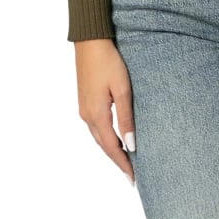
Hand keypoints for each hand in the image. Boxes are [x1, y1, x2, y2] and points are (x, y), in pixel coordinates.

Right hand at [74, 38, 136, 186]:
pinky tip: (115, 137)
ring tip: (127, 159)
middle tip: (132, 174)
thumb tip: (131, 145)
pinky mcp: (85, 100)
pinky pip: (96, 127)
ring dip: (112, 149)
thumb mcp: (122, 88)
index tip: (134, 178)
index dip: (123, 163)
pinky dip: (106, 137)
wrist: (90, 40)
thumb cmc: (109, 60)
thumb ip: (126, 117)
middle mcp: (87, 115)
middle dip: (118, 160)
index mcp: (96, 114)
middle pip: (103, 145)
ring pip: (99, 137)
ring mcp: (84, 108)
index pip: (111, 147)